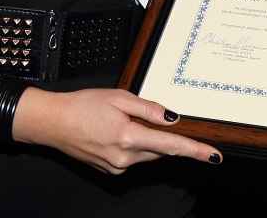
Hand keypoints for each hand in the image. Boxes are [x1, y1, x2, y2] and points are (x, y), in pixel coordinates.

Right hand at [15, 88, 222, 174]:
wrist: (53, 123)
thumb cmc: (82, 106)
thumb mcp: (119, 98)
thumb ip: (149, 109)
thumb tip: (172, 118)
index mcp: (129, 137)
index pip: (171, 145)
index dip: (195, 150)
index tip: (213, 155)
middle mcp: (124, 157)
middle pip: (159, 149)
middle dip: (160, 135)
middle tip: (139, 117)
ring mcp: (116, 166)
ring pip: (146, 153)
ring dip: (144, 139)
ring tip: (119, 121)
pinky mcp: (110, 169)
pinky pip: (132, 157)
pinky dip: (132, 145)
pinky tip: (114, 131)